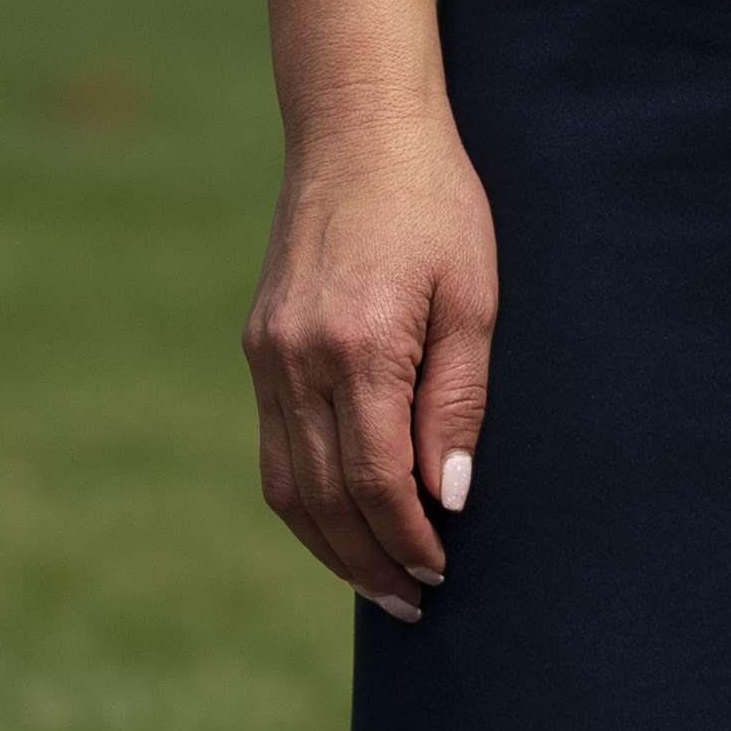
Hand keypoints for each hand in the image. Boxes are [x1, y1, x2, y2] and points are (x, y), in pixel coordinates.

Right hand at [245, 95, 497, 618]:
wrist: (358, 130)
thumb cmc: (435, 204)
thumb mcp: (472, 295)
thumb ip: (456, 401)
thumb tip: (448, 498)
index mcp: (359, 347)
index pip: (376, 481)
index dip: (408, 537)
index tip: (441, 571)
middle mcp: (298, 360)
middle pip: (325, 498)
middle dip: (370, 560)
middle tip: (413, 600)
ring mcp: (268, 356)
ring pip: (287, 486)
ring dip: (331, 544)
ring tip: (378, 578)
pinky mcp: (258, 347)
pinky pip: (273, 449)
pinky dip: (304, 500)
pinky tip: (341, 518)